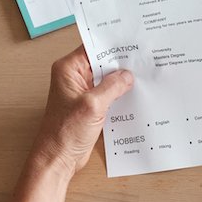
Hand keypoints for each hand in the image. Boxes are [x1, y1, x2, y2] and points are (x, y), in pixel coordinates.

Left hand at [31, 46, 132, 177]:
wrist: (59, 157)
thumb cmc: (64, 132)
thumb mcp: (93, 105)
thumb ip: (112, 87)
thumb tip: (127, 75)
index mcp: (68, 70)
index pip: (93, 48)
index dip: (113, 46)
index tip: (133, 44)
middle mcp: (74, 77)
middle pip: (102, 62)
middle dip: (121, 64)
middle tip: (143, 61)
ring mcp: (83, 92)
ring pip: (107, 79)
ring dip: (122, 81)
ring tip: (142, 78)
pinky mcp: (90, 105)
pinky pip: (108, 94)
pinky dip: (120, 95)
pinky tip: (133, 95)